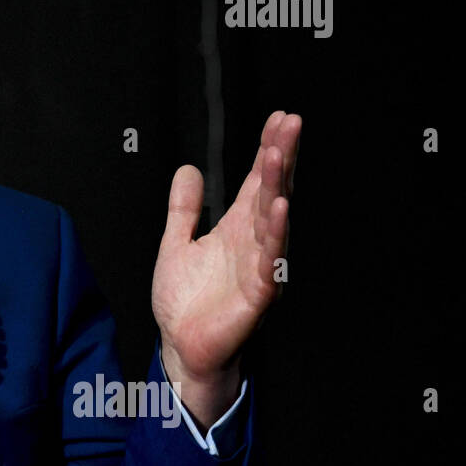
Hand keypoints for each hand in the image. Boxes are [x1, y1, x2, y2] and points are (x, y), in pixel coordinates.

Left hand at [151, 111, 300, 425]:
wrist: (180, 347)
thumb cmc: (184, 302)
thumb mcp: (175, 244)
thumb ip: (183, 209)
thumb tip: (188, 170)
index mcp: (237, 230)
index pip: (257, 183)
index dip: (267, 151)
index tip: (279, 118)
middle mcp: (253, 244)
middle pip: (272, 193)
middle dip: (280, 158)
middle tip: (289, 124)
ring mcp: (259, 268)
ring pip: (273, 222)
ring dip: (277, 188)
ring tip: (278, 156)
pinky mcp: (258, 295)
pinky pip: (270, 261)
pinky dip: (274, 235)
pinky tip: (279, 208)